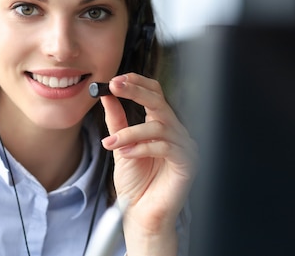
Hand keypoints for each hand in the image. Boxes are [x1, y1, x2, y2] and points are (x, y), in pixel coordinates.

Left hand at [100, 73, 197, 238]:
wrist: (139, 214)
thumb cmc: (134, 183)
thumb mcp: (120, 145)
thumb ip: (116, 120)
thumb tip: (107, 95)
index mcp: (162, 125)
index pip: (154, 94)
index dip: (136, 83)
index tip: (115, 80)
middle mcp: (176, 132)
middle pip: (159, 101)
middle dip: (135, 91)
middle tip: (114, 86)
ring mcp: (184, 146)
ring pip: (158, 126)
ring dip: (131, 132)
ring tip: (112, 143)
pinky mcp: (188, 162)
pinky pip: (166, 147)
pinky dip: (142, 147)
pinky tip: (127, 154)